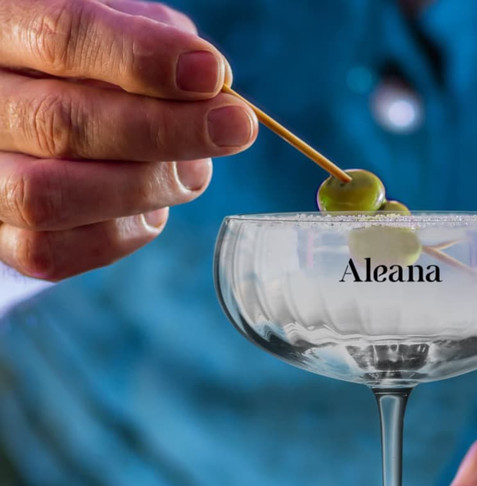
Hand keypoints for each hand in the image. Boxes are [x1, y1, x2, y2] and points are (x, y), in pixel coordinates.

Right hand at [0, 0, 257, 279]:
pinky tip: (152, 208)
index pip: (62, 36)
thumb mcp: (108, 26)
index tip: (210, 74)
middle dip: (164, 131)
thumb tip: (208, 82)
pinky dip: (123, 233)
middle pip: (61, 124)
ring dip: (144, 188)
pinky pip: (54, 252)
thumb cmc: (79, 69)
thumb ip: (150, 40)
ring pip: (51, 197)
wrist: (25, 119)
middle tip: (234, 127)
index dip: (140, 58)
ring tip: (191, 171)